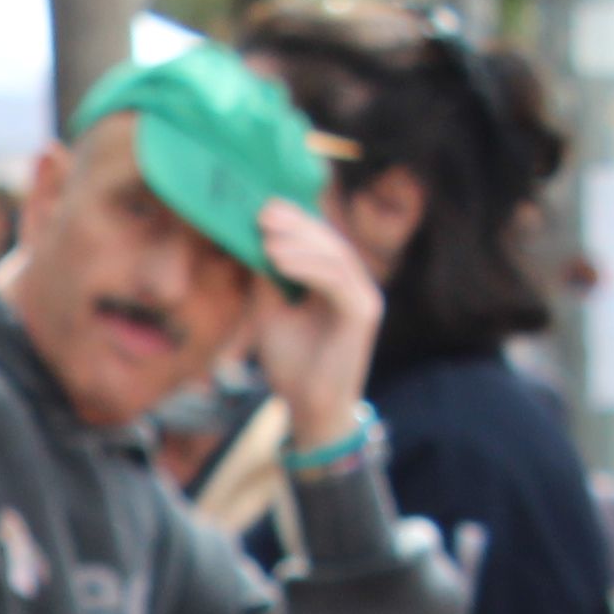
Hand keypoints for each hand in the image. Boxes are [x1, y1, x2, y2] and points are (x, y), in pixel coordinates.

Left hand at [249, 199, 386, 450]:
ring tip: (265, 236)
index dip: (293, 220)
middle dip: (295, 223)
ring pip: (333, 255)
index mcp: (335, 280)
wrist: (308, 406)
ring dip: (297, 242)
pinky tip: (278, 261)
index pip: (318, 240)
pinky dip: (306, 267)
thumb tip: (249, 241)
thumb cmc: (292, 363)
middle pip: (328, 240)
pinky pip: (335, 280)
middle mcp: (354, 282)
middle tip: (262, 211)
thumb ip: (266, 279)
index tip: (260, 206)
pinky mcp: (364, 312)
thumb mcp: (270, 312)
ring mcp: (363, 295)